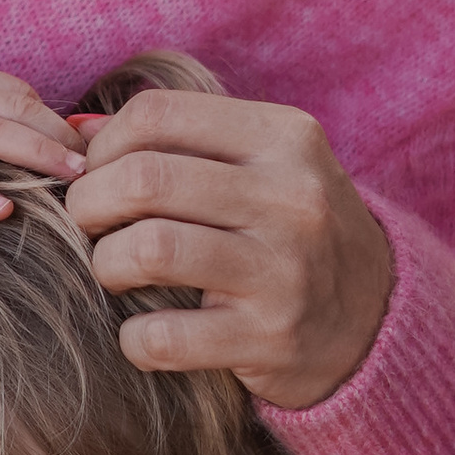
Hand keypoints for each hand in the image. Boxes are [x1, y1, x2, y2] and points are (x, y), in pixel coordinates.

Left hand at [62, 90, 394, 409]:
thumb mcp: (261, 166)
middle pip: (144, 179)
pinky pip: (163, 337)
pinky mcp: (268, 339)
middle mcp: (292, 197)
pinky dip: (134, 338)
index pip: (158, 115)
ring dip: (106, 264)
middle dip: (89, 203)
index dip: (104, 146)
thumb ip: (179, 140)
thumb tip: (76, 128)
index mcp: (285, 138)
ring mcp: (284, 271)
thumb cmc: (292, 230)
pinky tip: (143, 332)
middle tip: (89, 225)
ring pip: (149, 249)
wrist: (377, 320)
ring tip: (114, 270)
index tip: (98, 174)